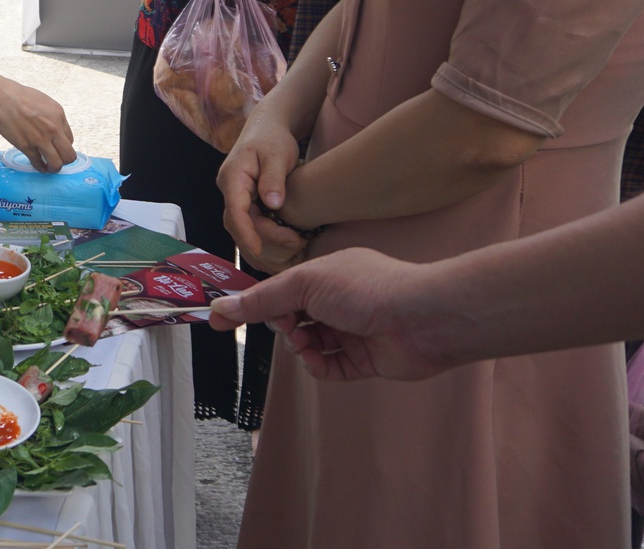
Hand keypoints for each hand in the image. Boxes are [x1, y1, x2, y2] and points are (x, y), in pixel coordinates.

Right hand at [0, 80, 76, 171]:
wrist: (0, 98)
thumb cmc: (19, 96)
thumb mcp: (44, 102)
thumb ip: (52, 117)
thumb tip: (54, 129)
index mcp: (59, 116)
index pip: (71, 140)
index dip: (64, 146)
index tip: (59, 149)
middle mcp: (53, 129)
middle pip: (69, 155)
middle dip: (64, 161)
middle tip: (58, 160)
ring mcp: (40, 139)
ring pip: (56, 164)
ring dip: (54, 168)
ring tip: (49, 167)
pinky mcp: (26, 146)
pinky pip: (38, 163)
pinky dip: (39, 167)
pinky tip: (39, 167)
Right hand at [208, 247, 456, 381]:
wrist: (423, 318)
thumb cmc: (367, 288)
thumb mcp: (305, 284)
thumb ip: (263, 299)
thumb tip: (222, 306)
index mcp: (324, 276)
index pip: (279, 291)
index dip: (252, 305)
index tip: (220, 320)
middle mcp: (338, 302)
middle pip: (292, 319)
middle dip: (283, 325)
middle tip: (288, 327)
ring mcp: (352, 331)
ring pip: (310, 345)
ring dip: (301, 347)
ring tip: (306, 343)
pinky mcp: (366, 360)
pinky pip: (330, 368)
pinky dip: (320, 366)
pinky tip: (319, 361)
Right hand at [217, 111, 306, 266]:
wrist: (268, 129)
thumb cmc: (273, 138)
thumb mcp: (277, 155)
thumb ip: (274, 178)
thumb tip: (273, 204)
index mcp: (232, 177)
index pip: (235, 211)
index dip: (245, 233)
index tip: (258, 250)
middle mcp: (229, 190)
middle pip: (238, 224)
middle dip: (263, 239)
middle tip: (296, 242)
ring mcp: (236, 197)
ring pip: (243, 227)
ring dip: (265, 240)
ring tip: (295, 243)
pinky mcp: (246, 202)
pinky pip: (250, 224)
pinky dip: (266, 236)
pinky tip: (286, 241)